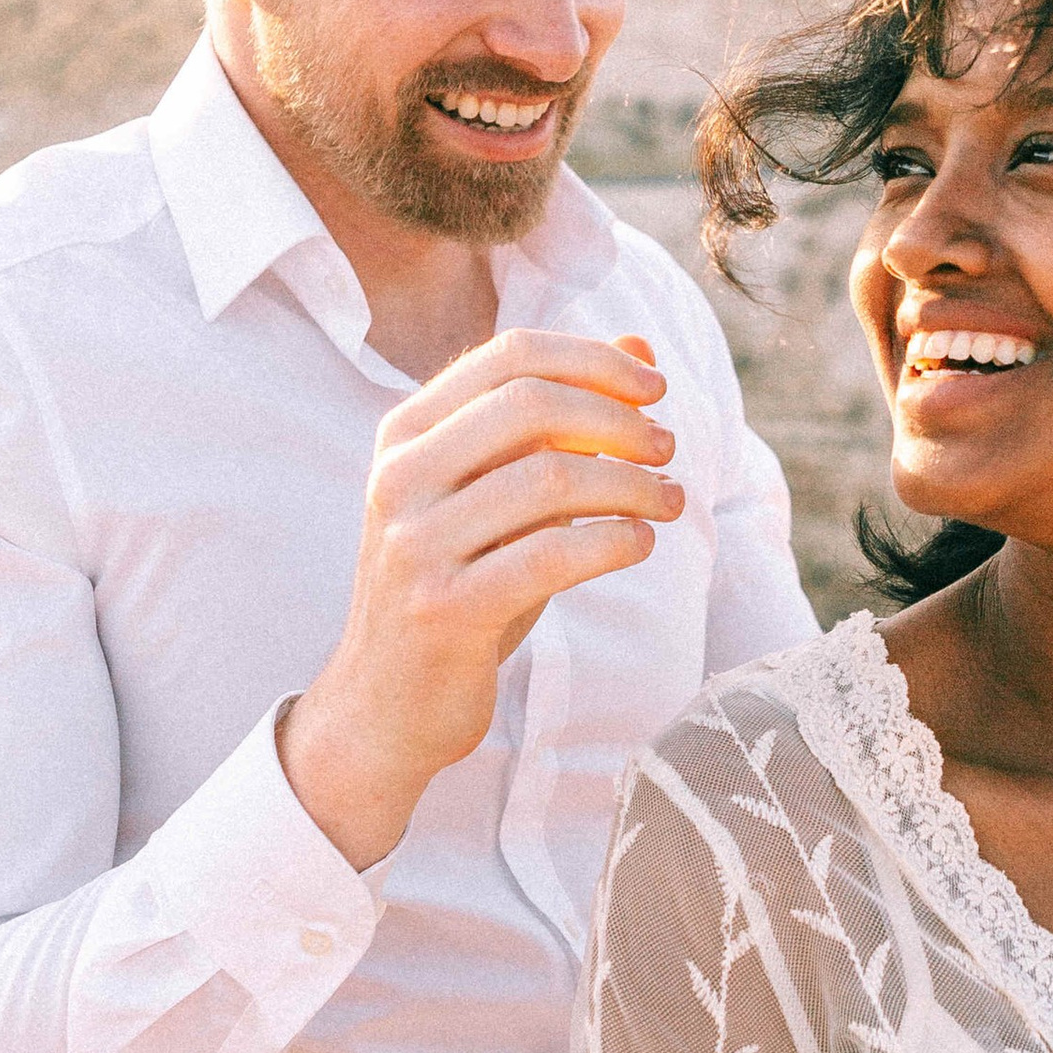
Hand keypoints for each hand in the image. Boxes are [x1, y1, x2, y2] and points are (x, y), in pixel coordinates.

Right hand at [280, 328, 682, 868]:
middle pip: (531, 404)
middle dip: (618, 420)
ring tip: (668, 502)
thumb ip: (560, 424)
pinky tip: (639, 544)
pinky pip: (551, 556)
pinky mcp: (444, 608)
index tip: (654, 388)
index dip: (594, 361)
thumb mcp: (499, 496)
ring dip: (630, 484)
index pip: (509, 356)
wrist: (385, 704)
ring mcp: (416, 543)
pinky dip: (612, 540)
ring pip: (549, 478)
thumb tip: (642, 348)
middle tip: (666, 449)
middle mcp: (400, 477)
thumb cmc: (459, 587)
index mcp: (405, 433)